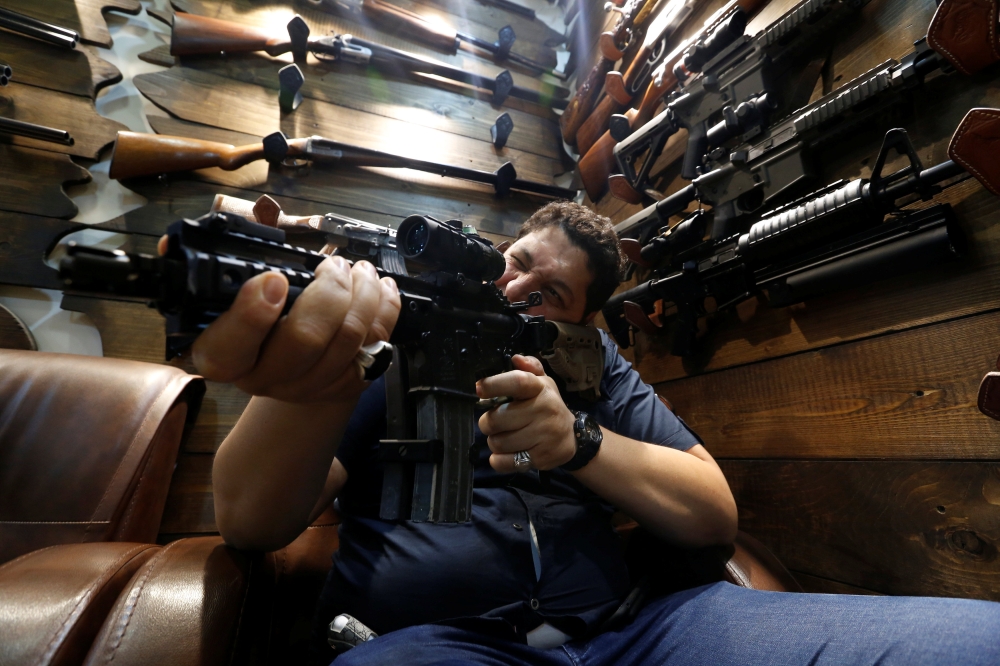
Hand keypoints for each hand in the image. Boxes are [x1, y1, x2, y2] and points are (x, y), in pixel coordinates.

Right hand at [158, 236, 399, 403]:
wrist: (288, 366)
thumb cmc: (255, 318)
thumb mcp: (228, 293)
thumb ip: (215, 265)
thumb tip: (171, 245)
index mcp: (223, 355)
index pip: (230, 347)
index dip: (252, 314)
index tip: (272, 278)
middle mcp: (265, 377)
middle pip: (304, 340)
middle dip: (328, 291)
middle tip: (334, 265)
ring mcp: (308, 386)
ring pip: (348, 340)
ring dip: (363, 295)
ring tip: (361, 270)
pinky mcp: (347, 385)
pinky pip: (377, 346)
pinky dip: (385, 310)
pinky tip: (381, 289)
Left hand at [477, 355, 576, 472]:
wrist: (572, 437)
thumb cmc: (549, 406)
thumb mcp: (544, 383)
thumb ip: (530, 368)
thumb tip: (516, 359)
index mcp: (541, 389)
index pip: (517, 382)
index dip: (494, 384)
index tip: (479, 389)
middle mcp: (544, 411)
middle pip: (497, 419)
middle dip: (488, 422)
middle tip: (494, 422)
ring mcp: (543, 436)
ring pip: (498, 442)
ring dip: (495, 441)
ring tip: (505, 436)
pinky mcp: (540, 458)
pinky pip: (504, 462)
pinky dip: (499, 459)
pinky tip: (507, 452)